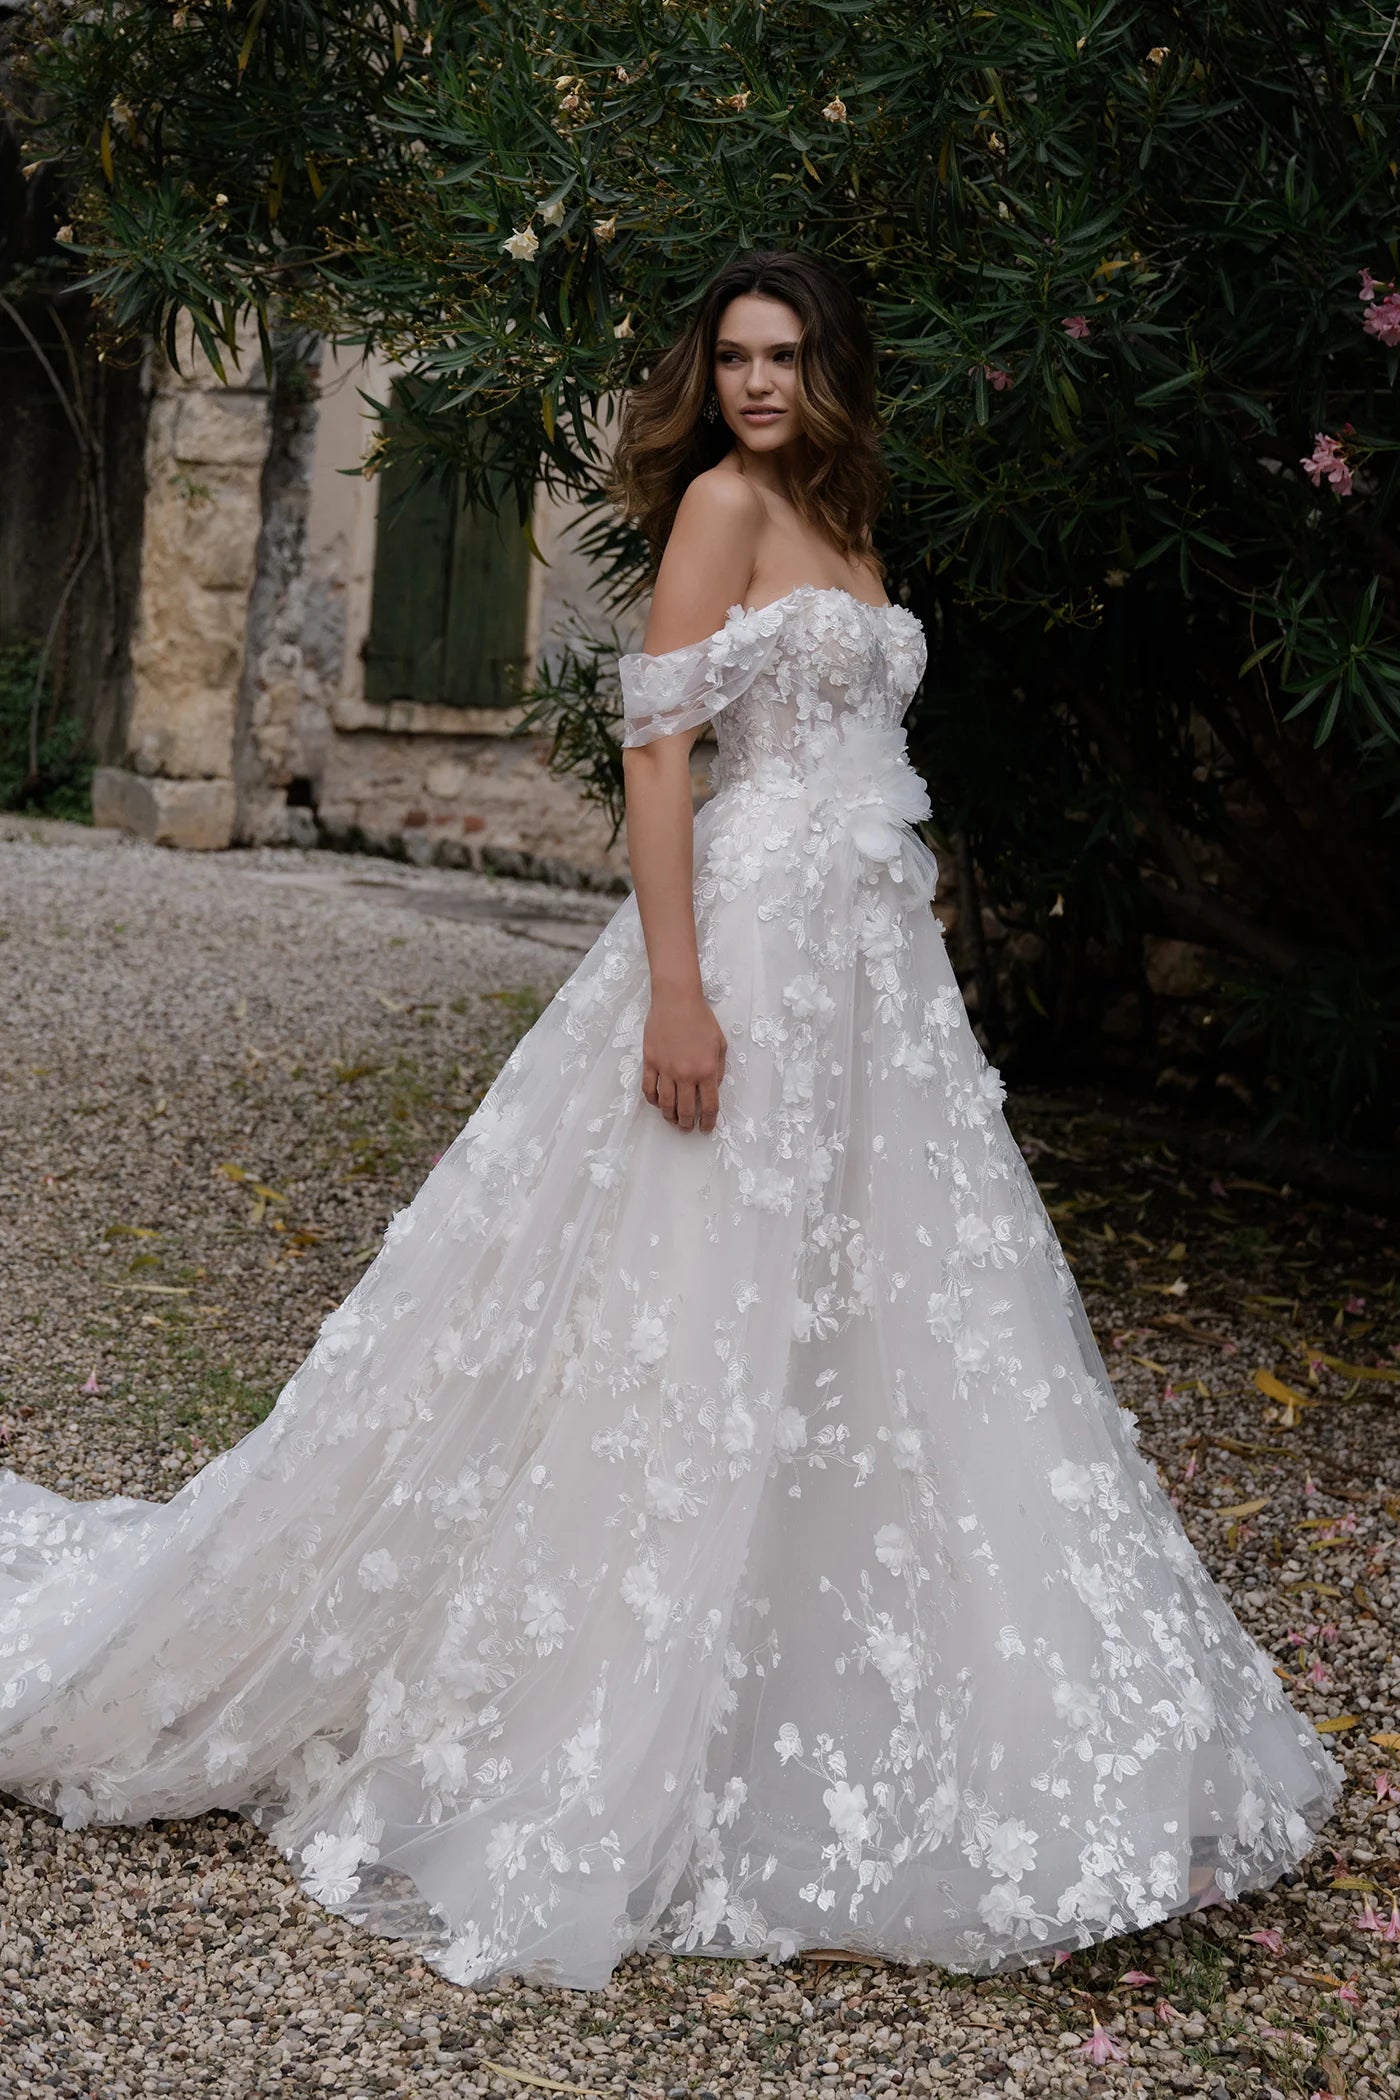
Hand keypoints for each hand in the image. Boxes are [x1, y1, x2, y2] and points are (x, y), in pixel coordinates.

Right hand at [641, 989, 726, 1131]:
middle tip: (688, 1128)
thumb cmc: (701, 1019)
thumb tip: (713, 1087)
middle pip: (685, 1109)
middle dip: (687, 1124)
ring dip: (669, 1117)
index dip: (709, 1121)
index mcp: (707, 1070)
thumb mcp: (720, 1044)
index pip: (709, 1105)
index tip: (706, 1128)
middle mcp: (686, 1073)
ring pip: (665, 1103)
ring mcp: (666, 1068)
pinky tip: (657, 1103)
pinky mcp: (650, 1062)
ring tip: (673, 1121)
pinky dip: (652, 1100)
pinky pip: (648, 1088)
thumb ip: (718, 1069)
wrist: (677, 1000)